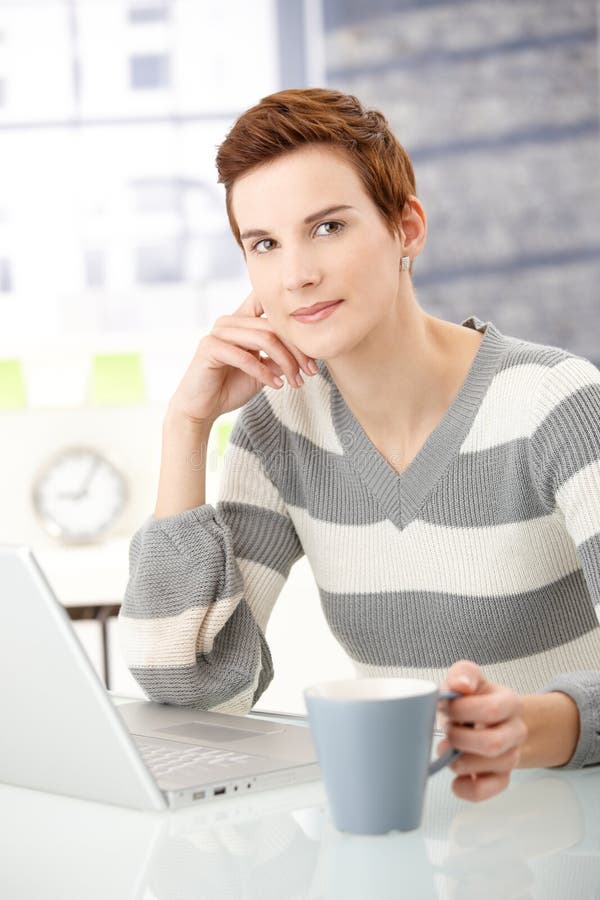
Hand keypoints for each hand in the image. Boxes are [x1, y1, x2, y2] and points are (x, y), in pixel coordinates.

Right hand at [169, 291, 317, 424]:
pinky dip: (264, 372)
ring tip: (296, 381)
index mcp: (242, 320)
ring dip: (285, 362)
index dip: (294, 321)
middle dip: (297, 351)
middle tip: (311, 372)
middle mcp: (229, 320)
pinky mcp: (209, 347)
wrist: (201, 408)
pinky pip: (245, 356)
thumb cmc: (230, 387)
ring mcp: (218, 332)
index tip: (313, 350)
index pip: (269, 303)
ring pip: (263, 338)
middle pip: (274, 326)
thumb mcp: (264, 370)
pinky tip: (276, 385)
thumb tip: (308, 354)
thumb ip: (280, 357)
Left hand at [436, 660, 526, 801]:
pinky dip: (469, 789)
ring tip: (448, 751)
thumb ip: (463, 674)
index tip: (445, 708)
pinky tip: (456, 781)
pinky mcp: (502, 777)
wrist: (485, 719)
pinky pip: (490, 789)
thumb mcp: (468, 677)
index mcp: (510, 702)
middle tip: (447, 732)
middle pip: (493, 744)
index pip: (491, 711)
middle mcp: (516, 730)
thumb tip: (460, 685)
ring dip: (462, 762)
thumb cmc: (472, 699)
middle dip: (460, 740)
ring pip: (493, 767)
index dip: (462, 711)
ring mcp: (511, 755)